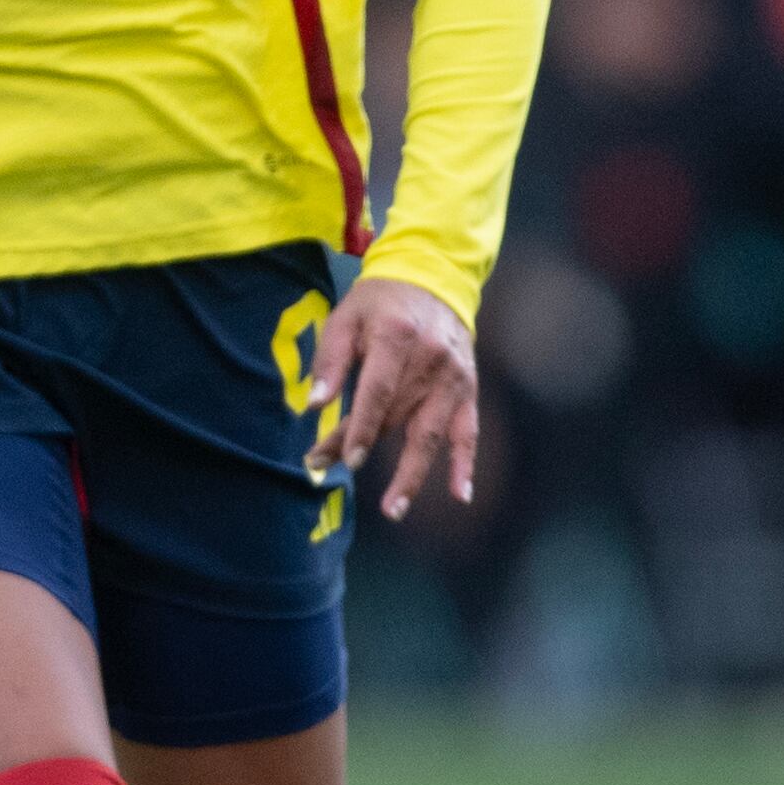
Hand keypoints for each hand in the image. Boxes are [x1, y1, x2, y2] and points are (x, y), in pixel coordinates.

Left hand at [311, 271, 480, 521]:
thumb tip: (315, 405)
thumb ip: (330, 361)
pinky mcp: (468, 389)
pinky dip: (465, 464)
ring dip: (413, 474)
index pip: (376, 393)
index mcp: (396, 338)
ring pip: (431, 433)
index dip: (358, 428)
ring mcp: (453, 377)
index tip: (340, 458)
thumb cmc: (379, 302)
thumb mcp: (345, 317)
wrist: (433, 277)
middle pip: (395, 417)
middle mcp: (430, 359)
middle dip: (362, 447)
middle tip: (329, 472)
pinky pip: (468, 432)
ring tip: (393, 508)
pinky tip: (460, 494)